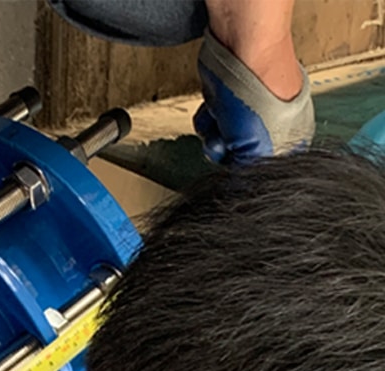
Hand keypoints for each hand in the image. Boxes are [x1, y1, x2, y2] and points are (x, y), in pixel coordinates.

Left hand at [194, 28, 312, 164]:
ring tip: (224, 118)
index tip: (237, 168)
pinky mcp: (225, 107)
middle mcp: (268, 133)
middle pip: (235, 164)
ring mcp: (245, 119)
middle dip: (226, 154)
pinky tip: (215, 109)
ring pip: (218, 147)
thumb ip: (243, 176)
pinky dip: (206, 121)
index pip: (261, 176)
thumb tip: (235, 196)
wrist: (243, 50)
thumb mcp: (255, 151)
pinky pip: (208, 128)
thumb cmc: (259, 93)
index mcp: (288, 145)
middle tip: (230, 137)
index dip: (245, 174)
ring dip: (214, 136)